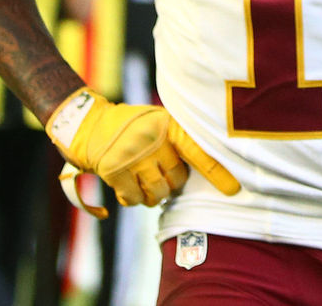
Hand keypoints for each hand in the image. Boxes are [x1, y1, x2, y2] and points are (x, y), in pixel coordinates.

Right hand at [46, 87, 239, 217]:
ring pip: (157, 193)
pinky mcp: (114, 170)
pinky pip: (134, 199)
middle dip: (170, 184)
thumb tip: (201, 173)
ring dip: (152, 196)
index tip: (234, 189)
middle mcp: (153, 138)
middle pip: (177, 180)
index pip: (198, 150)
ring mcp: (133, 154)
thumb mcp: (155, 122)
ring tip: (142, 182)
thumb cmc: (129, 127)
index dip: (216, 172)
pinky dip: (132, 199)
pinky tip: (126, 187)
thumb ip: (175, 142)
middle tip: (156, 174)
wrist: (87, 123)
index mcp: (167, 124)